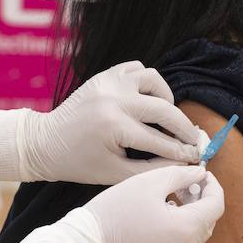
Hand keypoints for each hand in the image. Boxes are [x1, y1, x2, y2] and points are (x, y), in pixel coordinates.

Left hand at [19, 62, 201, 184]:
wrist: (46, 143)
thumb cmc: (80, 163)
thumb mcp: (116, 173)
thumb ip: (152, 169)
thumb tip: (184, 163)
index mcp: (114, 126)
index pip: (160, 140)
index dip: (182, 151)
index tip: (197, 157)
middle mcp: (113, 99)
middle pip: (164, 109)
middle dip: (183, 127)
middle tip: (193, 140)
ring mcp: (108, 83)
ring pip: (153, 79)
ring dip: (166, 98)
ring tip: (167, 116)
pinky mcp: (104, 76)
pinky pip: (136, 68)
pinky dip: (147, 82)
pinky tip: (148, 100)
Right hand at [84, 164, 224, 242]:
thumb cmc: (116, 212)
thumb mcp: (150, 183)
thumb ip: (181, 175)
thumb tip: (201, 174)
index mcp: (187, 230)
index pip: (217, 205)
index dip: (213, 185)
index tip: (202, 172)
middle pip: (208, 220)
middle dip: (201, 198)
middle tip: (184, 182)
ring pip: (195, 233)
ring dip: (190, 212)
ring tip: (171, 195)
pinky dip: (179, 227)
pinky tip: (161, 213)